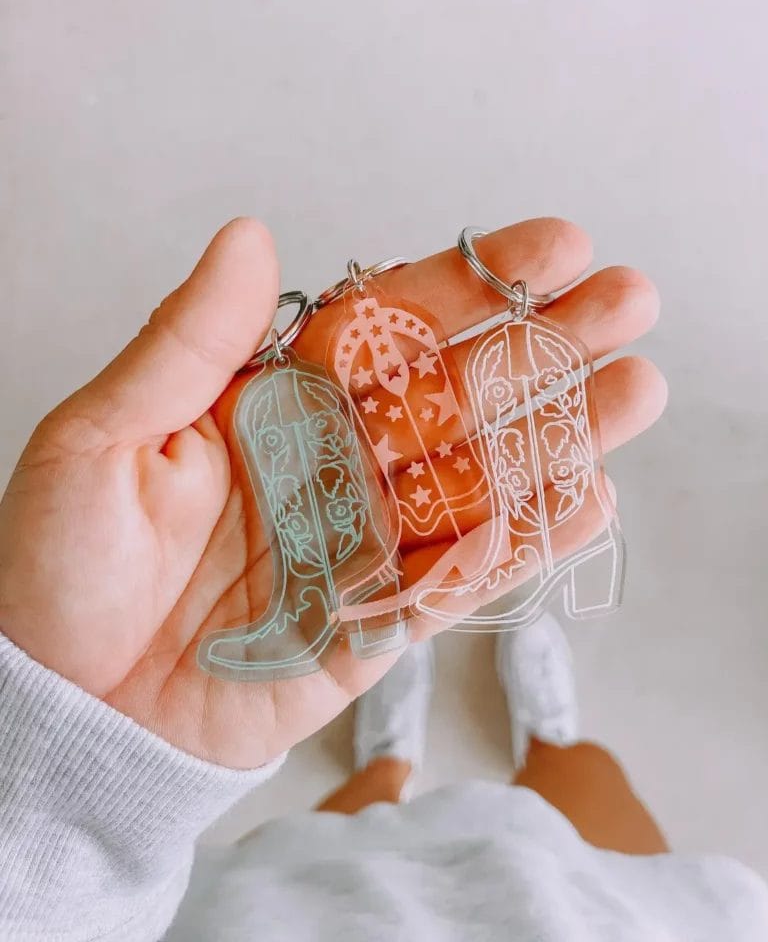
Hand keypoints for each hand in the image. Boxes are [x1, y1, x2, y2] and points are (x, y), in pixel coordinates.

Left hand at [0, 218, 664, 768]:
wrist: (71, 710)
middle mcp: (332, 461)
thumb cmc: (63, 573)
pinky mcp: (380, 620)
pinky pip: (463, 575)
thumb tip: (249, 237)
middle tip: (627, 300)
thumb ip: (185, 342)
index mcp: (272, 403)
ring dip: (558, 433)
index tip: (548, 246)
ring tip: (638, 389)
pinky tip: (588, 496)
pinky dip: (527, 541)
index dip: (467, 287)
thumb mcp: (100, 438)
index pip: (386, 327)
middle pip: (454, 393)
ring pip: (477, 477)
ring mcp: (365, 540)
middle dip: (542, 344)